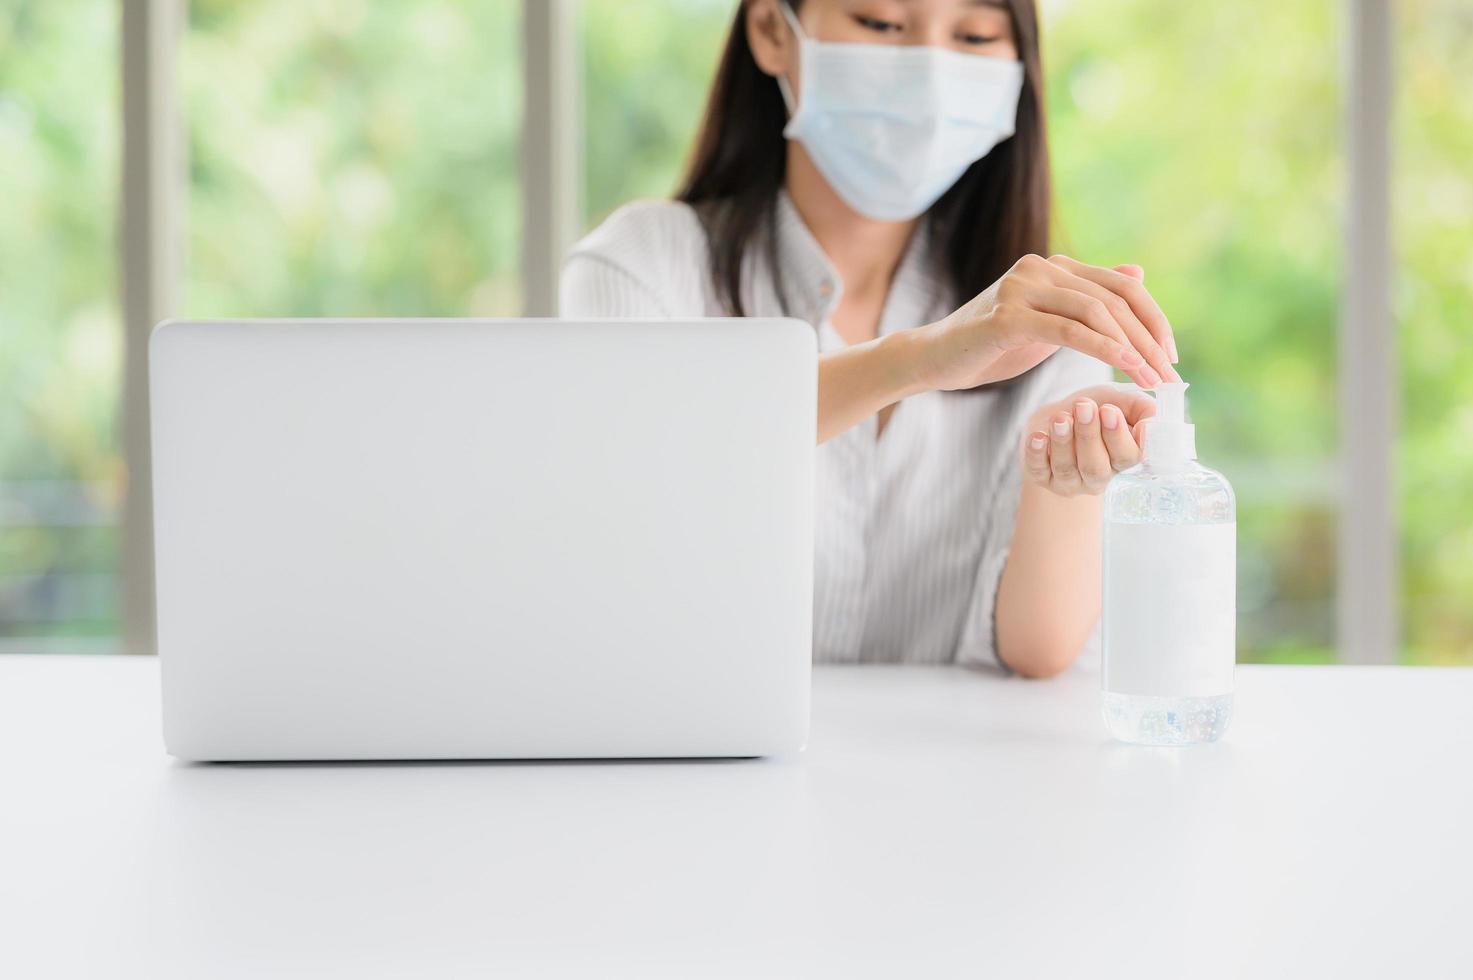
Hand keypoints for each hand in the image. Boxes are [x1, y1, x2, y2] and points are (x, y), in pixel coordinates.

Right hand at [911, 255, 1179, 391]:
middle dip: (1149, 338)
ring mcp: (1023, 286)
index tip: (1171, 356)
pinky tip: (1124, 367)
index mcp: (1055, 267)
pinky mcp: (1008, 315)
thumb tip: (1137, 272)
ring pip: (1096, 311)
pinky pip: (1068, 330)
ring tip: (1152, 379)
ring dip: (1132, 348)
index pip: (1122, 285)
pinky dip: (1103, 348)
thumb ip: (1087, 301)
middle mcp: (1041, 267)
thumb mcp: (1048, 323)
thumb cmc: (990, 347)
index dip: (1154, 318)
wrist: (934, 359)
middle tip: (1171, 376)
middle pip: (1115, 297)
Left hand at [1021, 385, 1156, 496]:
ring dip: (1063, 442)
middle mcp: (1098, 477)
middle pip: (1096, 466)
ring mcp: (1069, 481)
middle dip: (1089, 435)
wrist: (1060, 413)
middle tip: (1083, 407)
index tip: (1109, 411)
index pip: (1127, 457)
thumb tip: (1150, 425)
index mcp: (1123, 459)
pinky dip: (1036, 454)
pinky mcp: (1041, 477)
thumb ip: (1143, 409)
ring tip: (1060, 418)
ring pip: (1067, 468)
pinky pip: (1038, 470)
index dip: (1118, 436)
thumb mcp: (1122, 400)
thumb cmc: (1097, 408)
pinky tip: (1038, 437)